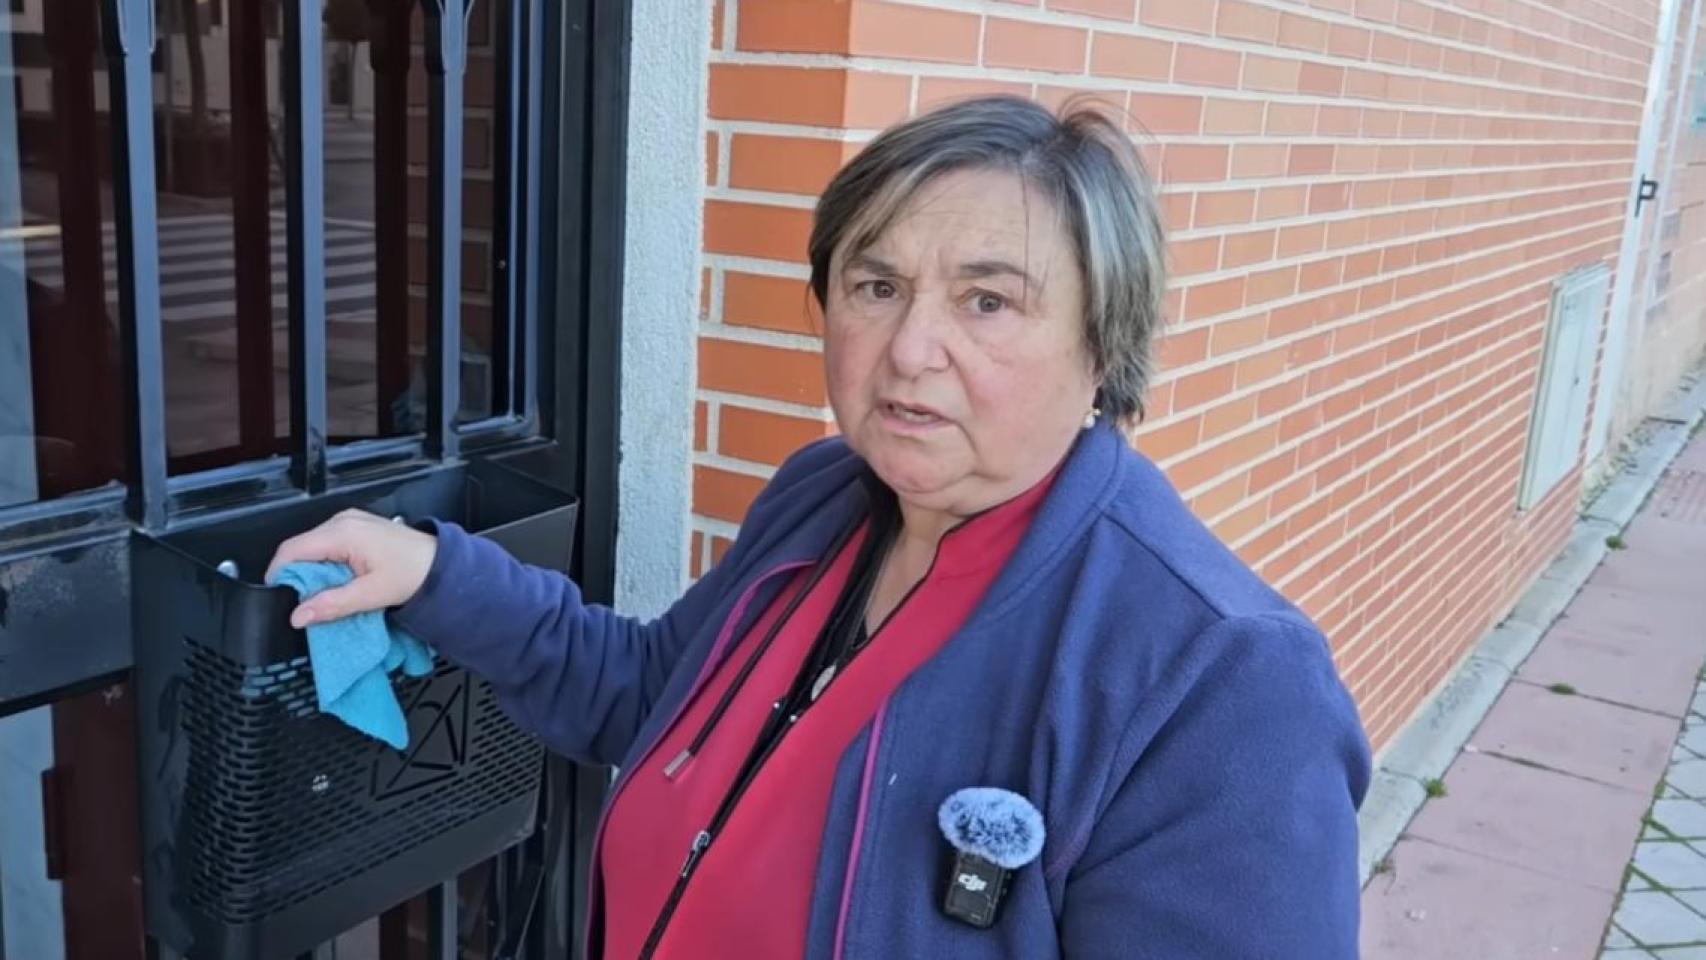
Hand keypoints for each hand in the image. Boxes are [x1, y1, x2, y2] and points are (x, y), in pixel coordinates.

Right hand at [265, 509, 438, 627]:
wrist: (442, 563)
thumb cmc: (413, 573)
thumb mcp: (372, 594)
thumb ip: (333, 604)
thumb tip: (298, 616)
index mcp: (343, 532)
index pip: (292, 550)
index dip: (279, 574)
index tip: (279, 598)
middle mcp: (342, 520)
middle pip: (300, 548)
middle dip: (296, 575)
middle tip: (304, 602)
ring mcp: (349, 520)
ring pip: (312, 546)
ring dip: (311, 571)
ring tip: (322, 594)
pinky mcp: (355, 527)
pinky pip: (327, 544)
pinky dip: (325, 563)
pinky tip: (337, 581)